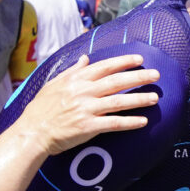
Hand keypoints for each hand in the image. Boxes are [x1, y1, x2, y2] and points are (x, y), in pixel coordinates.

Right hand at [19, 54, 159, 154]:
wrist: (32, 132)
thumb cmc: (41, 109)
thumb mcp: (53, 83)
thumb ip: (72, 71)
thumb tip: (85, 58)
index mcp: (76, 80)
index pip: (105, 67)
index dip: (124, 62)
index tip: (139, 59)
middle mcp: (83, 92)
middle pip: (117, 81)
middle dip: (139, 77)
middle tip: (156, 75)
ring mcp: (86, 109)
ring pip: (119, 101)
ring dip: (139, 99)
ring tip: (155, 98)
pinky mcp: (88, 127)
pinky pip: (114, 123)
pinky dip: (129, 122)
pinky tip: (142, 121)